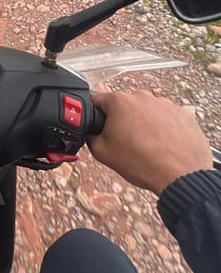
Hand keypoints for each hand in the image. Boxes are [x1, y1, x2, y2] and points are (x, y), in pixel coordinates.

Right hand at [89, 90, 212, 195]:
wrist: (180, 176)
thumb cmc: (142, 163)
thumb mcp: (102, 153)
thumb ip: (90, 137)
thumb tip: (90, 132)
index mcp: (120, 102)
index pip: (98, 100)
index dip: (95, 115)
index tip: (99, 126)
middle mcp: (143, 97)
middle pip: (124, 105)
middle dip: (122, 119)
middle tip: (125, 140)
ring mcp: (165, 104)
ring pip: (146, 110)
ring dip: (144, 123)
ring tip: (147, 145)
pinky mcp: (182, 113)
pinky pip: (167, 117)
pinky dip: (163, 127)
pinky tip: (163, 144)